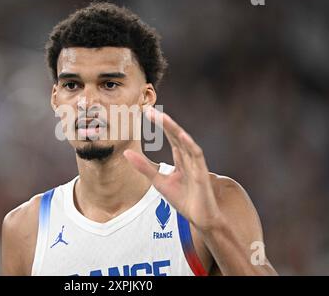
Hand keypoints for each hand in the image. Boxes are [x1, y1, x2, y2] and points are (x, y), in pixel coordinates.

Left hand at [124, 107, 222, 230]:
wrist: (199, 218)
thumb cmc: (183, 199)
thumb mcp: (158, 181)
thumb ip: (144, 166)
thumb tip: (126, 153)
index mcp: (181, 158)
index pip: (170, 137)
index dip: (160, 124)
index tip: (147, 112)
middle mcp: (189, 158)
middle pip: (176, 135)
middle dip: (164, 123)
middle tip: (150, 111)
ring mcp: (196, 164)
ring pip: (185, 142)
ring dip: (175, 129)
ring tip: (163, 118)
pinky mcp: (202, 173)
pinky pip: (197, 156)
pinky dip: (190, 145)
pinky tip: (181, 136)